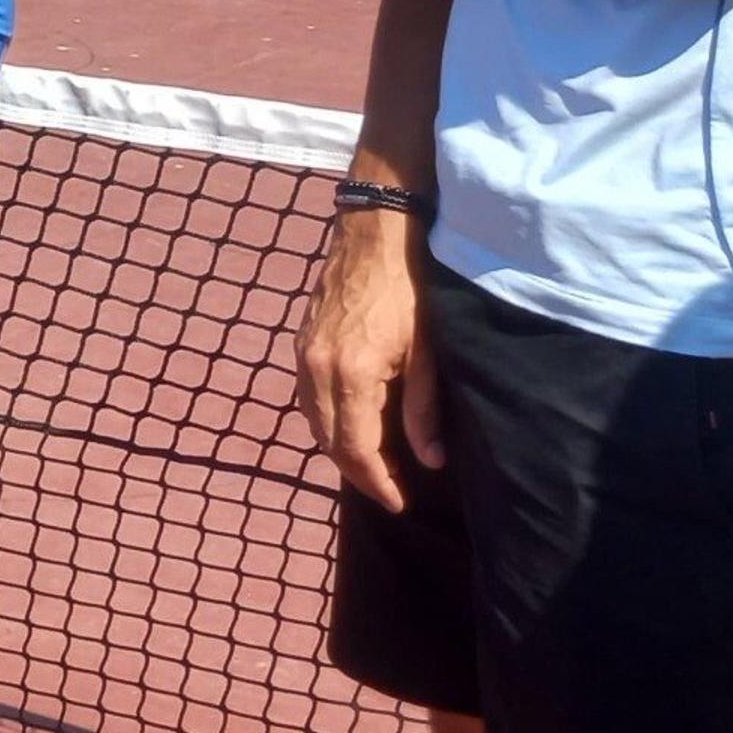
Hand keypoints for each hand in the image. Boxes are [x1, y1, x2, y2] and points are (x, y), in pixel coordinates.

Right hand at [296, 206, 444, 511]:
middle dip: (359, 472)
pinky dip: (327, 420)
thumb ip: (423, 410)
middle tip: (390, 490)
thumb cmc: (409, 288)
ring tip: (372, 464)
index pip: (356, 448)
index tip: (400, 502)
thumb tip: (430, 460)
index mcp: (349, 374)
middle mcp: (316, 369)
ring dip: (340, 448)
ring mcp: (304, 354)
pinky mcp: (302, 341)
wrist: (375, 231)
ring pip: (314, 420)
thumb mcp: (427, 352)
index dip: (378, 481)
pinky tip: (349, 423)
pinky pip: (308, 397)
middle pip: (330, 441)